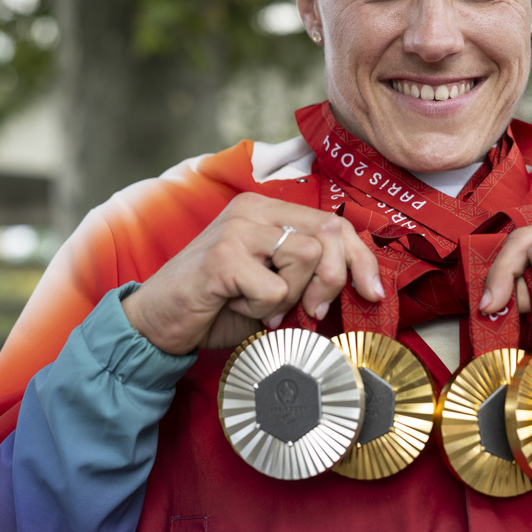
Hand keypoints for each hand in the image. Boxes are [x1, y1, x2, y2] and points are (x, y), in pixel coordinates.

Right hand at [122, 193, 383, 354]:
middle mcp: (253, 210)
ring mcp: (237, 229)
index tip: (372, 293)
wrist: (158, 322)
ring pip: (306, 257)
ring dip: (290, 296)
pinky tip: (237, 308)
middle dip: (333, 280)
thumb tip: (362, 286)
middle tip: (311, 311)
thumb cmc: (218, 305)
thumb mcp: (273, 285)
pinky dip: (262, 311)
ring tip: (259, 305)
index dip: (361, 259)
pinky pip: (274, 289)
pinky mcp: (223, 256)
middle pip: (329, 234)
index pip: (335, 223)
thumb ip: (309, 275)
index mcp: (268, 211)